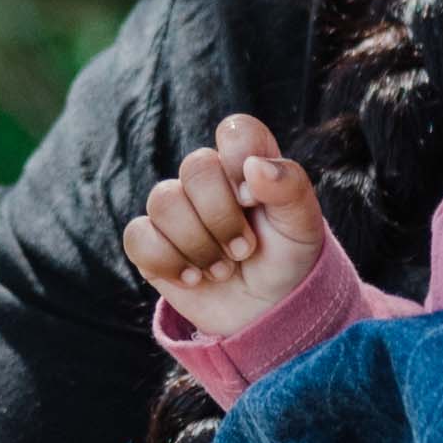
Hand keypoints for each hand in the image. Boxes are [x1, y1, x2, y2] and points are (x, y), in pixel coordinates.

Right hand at [121, 114, 327, 338]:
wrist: (266, 312)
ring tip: (222, 270)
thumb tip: (254, 167)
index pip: (235, 131)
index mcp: (247, 163)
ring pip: (163, 202)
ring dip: (199, 245)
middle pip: (195, 168)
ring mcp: (175, 210)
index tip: (254, 199)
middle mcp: (207, 180)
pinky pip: (139, 237)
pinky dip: (169, 263)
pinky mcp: (150, 242)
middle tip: (244, 250)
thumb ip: (289, 188)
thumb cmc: (286, 260)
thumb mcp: (303, 226)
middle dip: (222, 218)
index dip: (241, 159)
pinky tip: (194, 278)